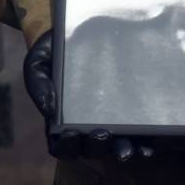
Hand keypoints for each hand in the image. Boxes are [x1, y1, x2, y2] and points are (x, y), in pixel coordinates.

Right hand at [26, 32, 155, 161]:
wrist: (78, 32)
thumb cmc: (53, 53)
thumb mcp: (37, 64)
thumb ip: (38, 85)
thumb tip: (49, 111)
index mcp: (61, 121)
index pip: (61, 145)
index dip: (66, 146)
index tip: (71, 133)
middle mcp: (85, 127)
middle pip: (91, 150)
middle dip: (97, 147)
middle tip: (103, 133)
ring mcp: (110, 122)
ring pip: (115, 148)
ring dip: (122, 151)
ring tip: (129, 147)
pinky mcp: (130, 114)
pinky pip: (138, 135)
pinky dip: (143, 143)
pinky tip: (147, 143)